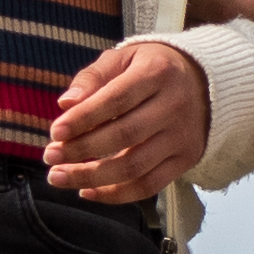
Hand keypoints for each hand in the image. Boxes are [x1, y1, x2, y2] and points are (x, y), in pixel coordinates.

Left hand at [44, 39, 208, 202]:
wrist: (203, 82)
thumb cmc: (150, 68)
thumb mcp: (123, 59)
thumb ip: (93, 77)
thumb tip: (66, 104)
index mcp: (157, 73)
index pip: (115, 99)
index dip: (83, 119)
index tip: (54, 133)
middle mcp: (175, 105)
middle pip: (124, 136)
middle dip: (81, 150)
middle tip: (50, 157)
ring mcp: (182, 136)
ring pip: (134, 167)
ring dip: (92, 177)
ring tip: (59, 177)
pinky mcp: (186, 160)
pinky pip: (149, 186)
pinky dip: (116, 194)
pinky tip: (87, 191)